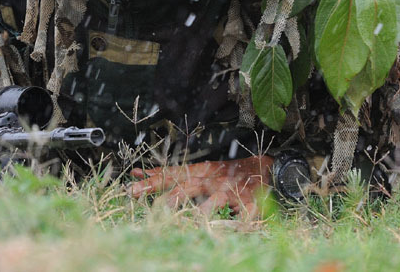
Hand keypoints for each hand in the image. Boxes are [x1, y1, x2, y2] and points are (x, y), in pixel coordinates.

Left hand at [129, 155, 273, 217]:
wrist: (267, 169)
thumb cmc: (227, 174)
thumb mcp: (200, 172)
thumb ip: (172, 175)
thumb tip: (138, 173)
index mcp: (201, 173)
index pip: (174, 174)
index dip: (153, 179)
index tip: (132, 182)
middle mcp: (214, 180)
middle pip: (190, 185)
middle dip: (172, 195)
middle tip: (157, 206)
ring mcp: (233, 191)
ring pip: (217, 199)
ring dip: (205, 209)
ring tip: (193, 219)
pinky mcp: (252, 203)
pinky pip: (246, 215)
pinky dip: (241, 223)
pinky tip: (234, 230)